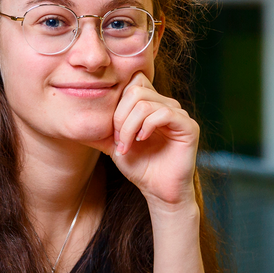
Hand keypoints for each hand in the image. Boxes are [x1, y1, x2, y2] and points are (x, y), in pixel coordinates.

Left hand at [95, 73, 200, 207]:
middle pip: (135, 90)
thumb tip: (85, 108)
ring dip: (129, 126)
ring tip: (127, 145)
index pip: (133, 82)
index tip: (112, 130)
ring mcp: (178, 114)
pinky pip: (163, 113)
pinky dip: (147, 127)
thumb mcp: (115, 142)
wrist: (157, 190)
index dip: (117, 102)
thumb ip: (106, 124)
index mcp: (151, 104)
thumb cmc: (139, 166)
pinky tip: (142, 140)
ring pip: (145, 104)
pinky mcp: (188, 126)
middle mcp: (166, 104)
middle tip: (118, 139)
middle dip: (120, 117)